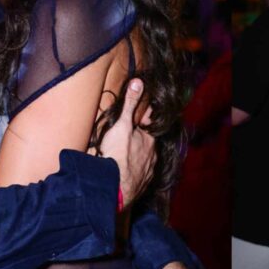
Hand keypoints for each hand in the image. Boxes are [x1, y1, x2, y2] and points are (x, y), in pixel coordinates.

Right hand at [99, 79, 154, 207]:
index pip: (151, 123)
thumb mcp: (122, 125)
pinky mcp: (141, 184)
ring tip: (131, 155)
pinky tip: (130, 173)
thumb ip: (130, 104)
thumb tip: (138, 82)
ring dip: (140, 156)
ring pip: (146, 159)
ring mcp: (148, 171)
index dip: (148, 116)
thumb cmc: (118, 154)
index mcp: (149, 139)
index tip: (148, 111)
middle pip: (148, 143)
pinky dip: (136, 172)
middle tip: (134, 135)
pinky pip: (140, 175)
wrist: (115, 187)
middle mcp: (153, 155)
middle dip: (143, 139)